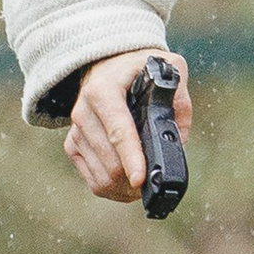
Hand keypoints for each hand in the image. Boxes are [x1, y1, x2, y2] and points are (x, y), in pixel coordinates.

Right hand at [63, 48, 189, 203]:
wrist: (108, 64)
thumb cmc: (140, 68)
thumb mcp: (168, 68)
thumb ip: (180, 100)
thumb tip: (178, 141)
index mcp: (104, 91)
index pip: (118, 131)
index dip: (131, 158)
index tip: (140, 179)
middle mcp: (84, 111)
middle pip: (110, 162)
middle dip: (134, 179)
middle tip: (156, 182)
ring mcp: (76, 130)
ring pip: (101, 177)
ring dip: (125, 188)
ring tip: (146, 184)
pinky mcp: (73, 145)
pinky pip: (93, 180)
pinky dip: (113, 189)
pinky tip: (129, 183)